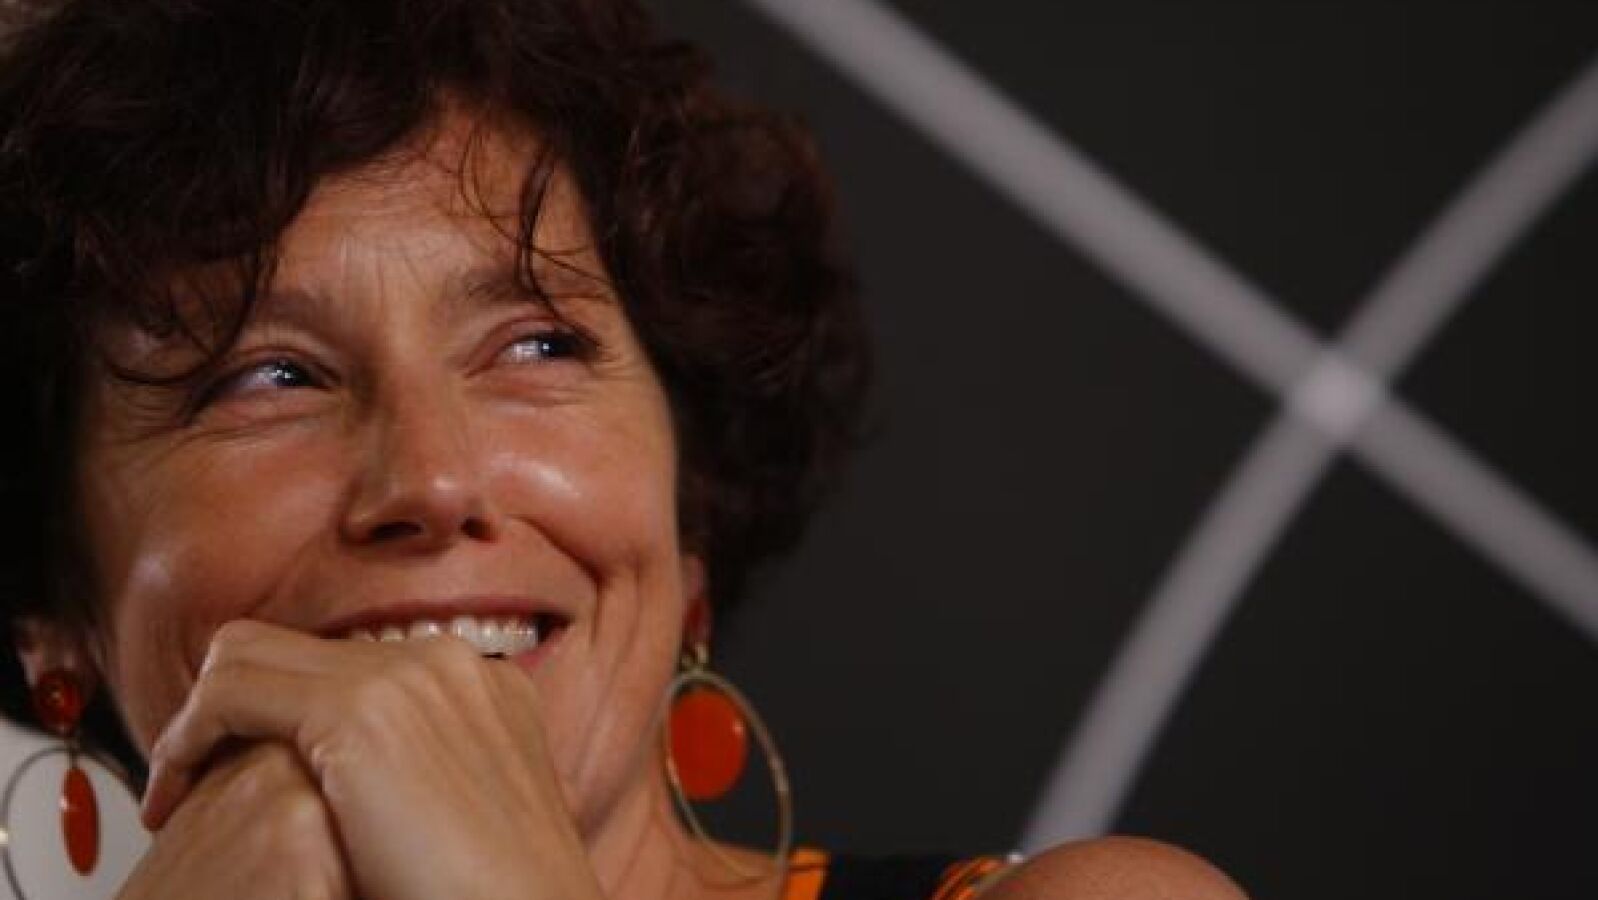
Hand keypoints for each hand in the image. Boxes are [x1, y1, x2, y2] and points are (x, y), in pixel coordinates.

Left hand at [140, 620, 603, 899]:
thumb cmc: (500, 896)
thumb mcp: (472, 818)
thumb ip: (431, 779)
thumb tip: (376, 797)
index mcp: (481, 683)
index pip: (350, 662)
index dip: (286, 709)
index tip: (249, 771)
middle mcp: (445, 661)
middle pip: (295, 645)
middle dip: (232, 704)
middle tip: (196, 776)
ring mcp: (405, 676)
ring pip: (247, 653)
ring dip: (196, 720)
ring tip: (176, 788)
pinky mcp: (359, 710)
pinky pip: (229, 692)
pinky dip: (185, 738)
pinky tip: (176, 794)